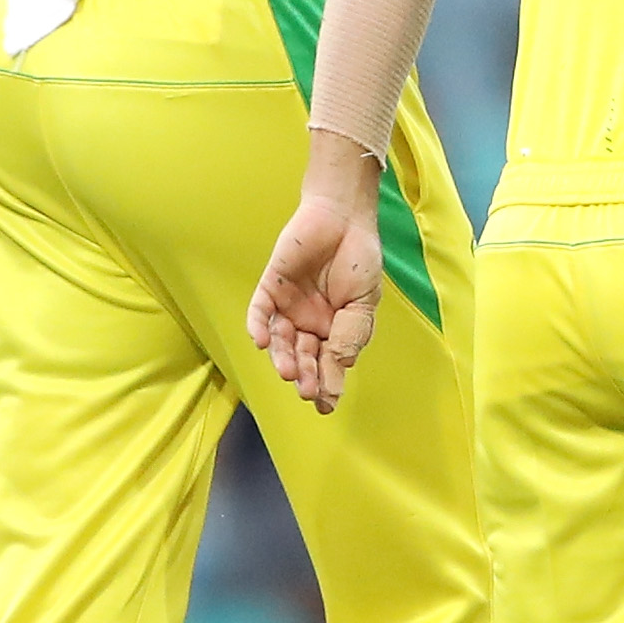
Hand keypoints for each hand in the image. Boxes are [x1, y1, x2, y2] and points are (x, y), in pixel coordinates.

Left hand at [250, 150, 387, 411]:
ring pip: (280, 340)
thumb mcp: (364, 304)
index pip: (327, 363)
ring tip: (287, 371)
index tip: (324, 405)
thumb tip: (342, 370)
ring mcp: (288, 305)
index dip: (326, 384)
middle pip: (302, 356)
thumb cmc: (359, 259)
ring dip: (282, 357)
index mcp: (334, 329)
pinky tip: (263, 341)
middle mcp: (308, 322)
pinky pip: (259, 311)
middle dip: (304, 374)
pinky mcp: (270, 287)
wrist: (343, 217)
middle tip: (305, 389)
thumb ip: (350, 336)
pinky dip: (259, 326)